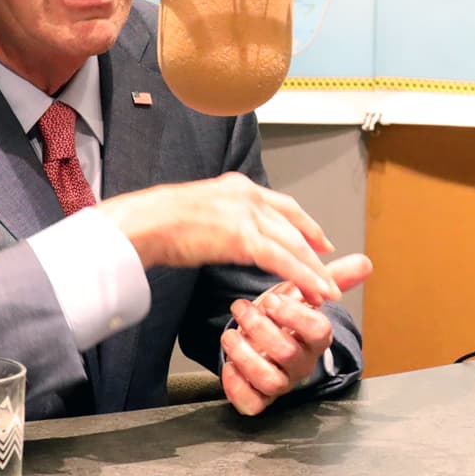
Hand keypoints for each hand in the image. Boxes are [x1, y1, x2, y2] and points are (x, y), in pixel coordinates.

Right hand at [99, 172, 347, 303]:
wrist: (144, 223)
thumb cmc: (158, 221)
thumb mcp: (198, 209)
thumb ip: (221, 218)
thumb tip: (227, 232)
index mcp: (238, 186)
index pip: (283, 204)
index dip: (305, 223)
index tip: (319, 238)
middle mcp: (248, 196)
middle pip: (294, 225)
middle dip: (315, 250)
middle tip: (330, 267)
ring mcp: (247, 216)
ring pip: (293, 245)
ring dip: (314, 270)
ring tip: (328, 288)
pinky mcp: (243, 238)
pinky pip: (282, 261)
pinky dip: (302, 276)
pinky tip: (313, 288)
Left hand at [219, 268, 368, 414]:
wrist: (260, 344)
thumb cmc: (282, 320)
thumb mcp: (302, 294)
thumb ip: (330, 279)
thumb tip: (365, 261)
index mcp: (316, 338)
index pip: (318, 330)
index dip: (294, 315)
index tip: (272, 299)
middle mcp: (301, 364)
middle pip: (289, 354)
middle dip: (261, 328)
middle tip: (242, 309)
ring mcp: (282, 383)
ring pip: (271, 381)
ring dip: (245, 355)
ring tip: (231, 334)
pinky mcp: (259, 398)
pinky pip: (253, 403)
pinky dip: (236, 385)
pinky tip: (228, 364)